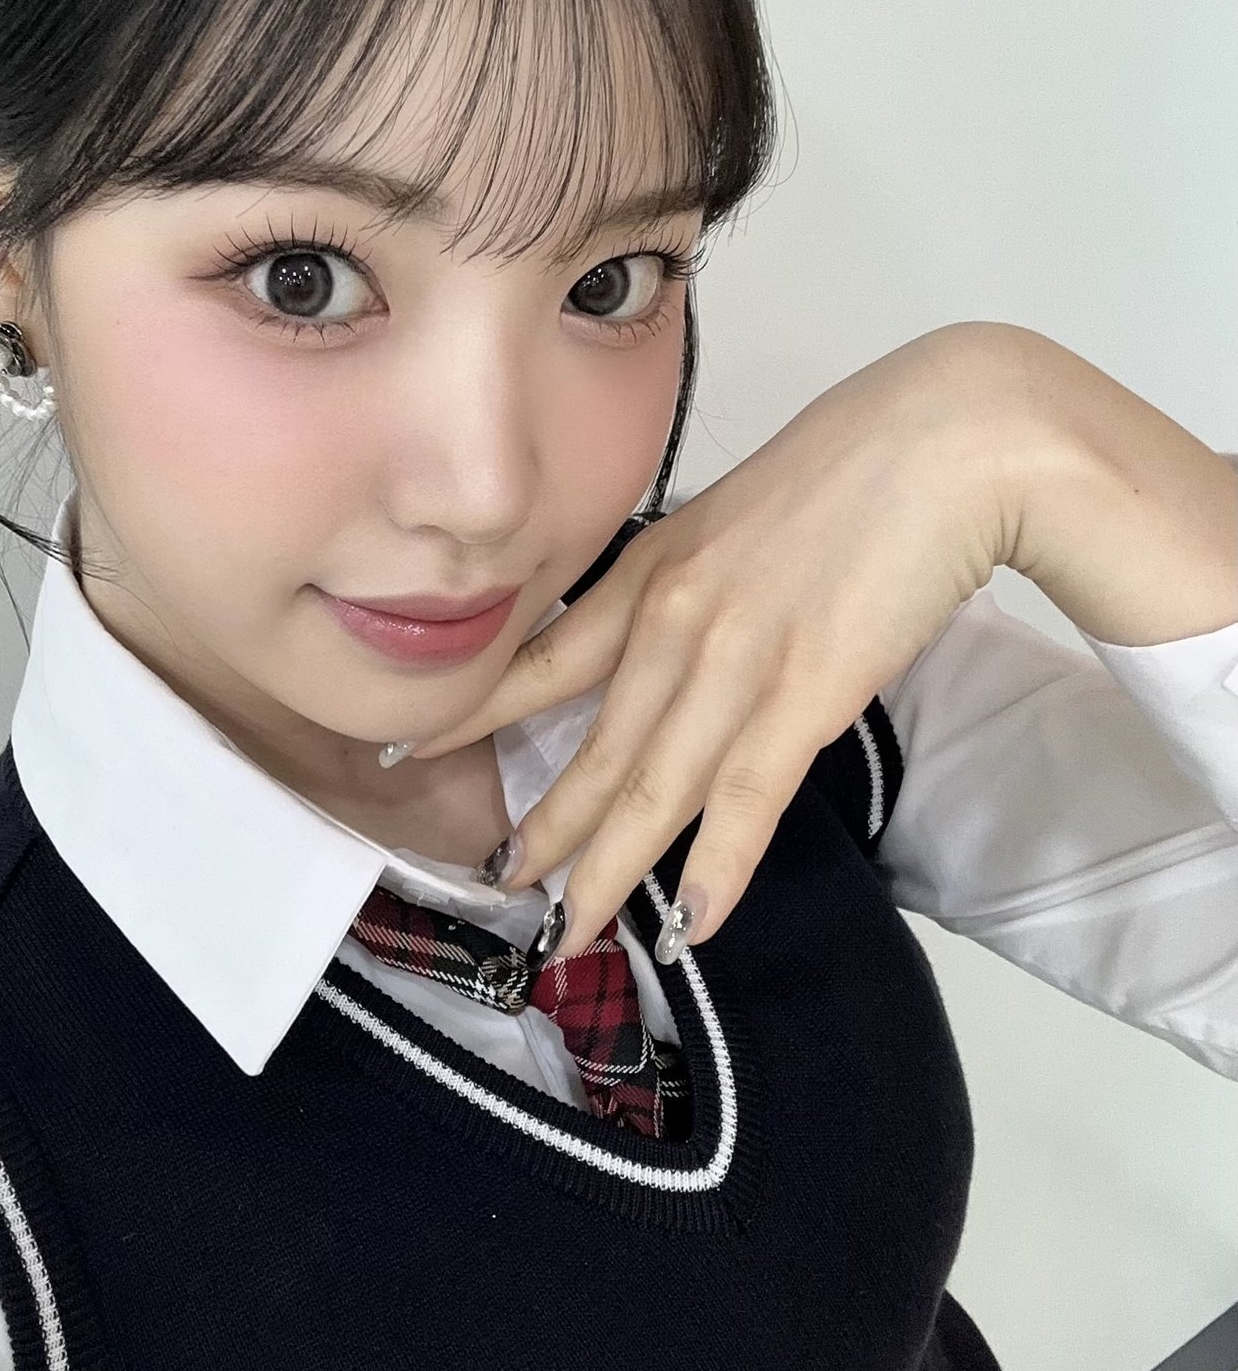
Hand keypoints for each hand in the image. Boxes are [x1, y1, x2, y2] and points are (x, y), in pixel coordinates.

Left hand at [401, 324, 1028, 961]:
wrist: (957, 434)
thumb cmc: (866, 461)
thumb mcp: (746, 512)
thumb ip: (706, 578)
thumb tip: (695, 633)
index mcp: (655, 565)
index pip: (543, 657)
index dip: (478, 713)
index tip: (415, 751)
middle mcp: (674, 616)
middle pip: (593, 747)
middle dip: (546, 831)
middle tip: (501, 893)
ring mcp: (735, 656)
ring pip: (653, 788)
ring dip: (610, 872)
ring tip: (570, 936)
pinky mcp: (807, 688)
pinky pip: (747, 796)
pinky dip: (716, 868)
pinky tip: (688, 925)